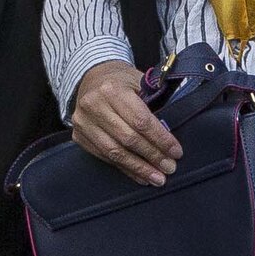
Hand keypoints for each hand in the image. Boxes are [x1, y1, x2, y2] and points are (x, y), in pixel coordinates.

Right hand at [68, 61, 180, 184]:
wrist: (92, 77)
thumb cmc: (122, 82)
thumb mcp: (140, 82)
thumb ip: (155, 103)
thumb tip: (172, 133)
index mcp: (112, 89)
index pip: (140, 120)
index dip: (160, 139)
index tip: (176, 152)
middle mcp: (93, 105)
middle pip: (128, 138)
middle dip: (152, 156)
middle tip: (170, 168)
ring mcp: (83, 122)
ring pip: (114, 151)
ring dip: (139, 168)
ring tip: (157, 178)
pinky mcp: (78, 135)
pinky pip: (104, 157)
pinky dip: (124, 168)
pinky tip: (139, 175)